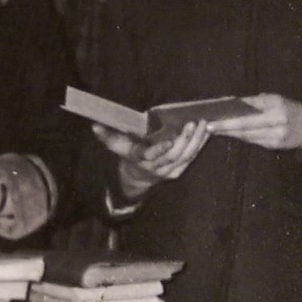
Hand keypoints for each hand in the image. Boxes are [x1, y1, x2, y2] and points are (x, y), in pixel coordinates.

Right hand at [93, 121, 209, 198]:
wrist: (136, 179)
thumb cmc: (128, 157)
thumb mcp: (117, 147)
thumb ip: (107, 136)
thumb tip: (94, 126)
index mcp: (141, 160)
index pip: (151, 156)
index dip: (160, 149)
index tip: (169, 140)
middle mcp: (157, 167)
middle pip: (174, 155)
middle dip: (185, 139)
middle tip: (194, 123)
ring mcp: (169, 170)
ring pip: (186, 156)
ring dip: (197, 140)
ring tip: (205, 124)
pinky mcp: (179, 170)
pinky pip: (191, 157)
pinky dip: (200, 145)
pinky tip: (207, 132)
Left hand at [207, 94, 301, 152]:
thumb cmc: (289, 108)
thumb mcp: (275, 99)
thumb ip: (255, 102)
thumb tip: (230, 103)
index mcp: (276, 106)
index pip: (249, 110)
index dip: (231, 114)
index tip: (215, 114)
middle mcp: (277, 121)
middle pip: (246, 125)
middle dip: (226, 126)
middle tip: (209, 126)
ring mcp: (276, 136)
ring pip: (247, 135)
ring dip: (229, 133)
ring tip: (214, 130)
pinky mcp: (273, 146)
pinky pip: (252, 141)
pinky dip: (240, 137)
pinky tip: (229, 134)